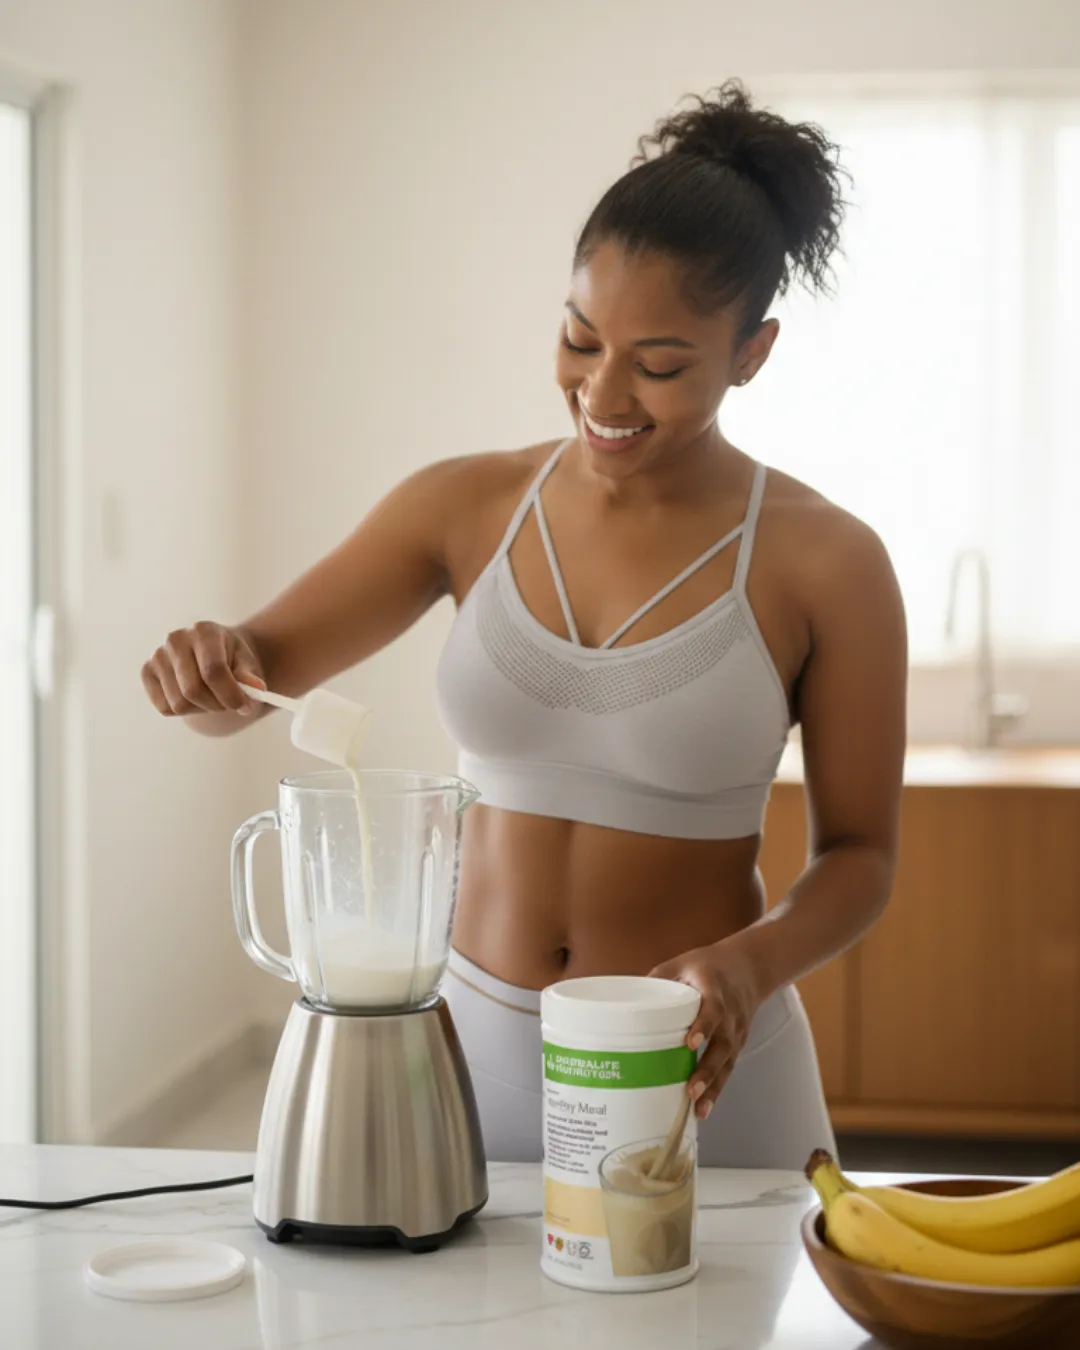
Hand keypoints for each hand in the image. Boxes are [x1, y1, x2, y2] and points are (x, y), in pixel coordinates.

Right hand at [142, 622, 265, 716]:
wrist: (215, 653)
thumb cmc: (233, 659)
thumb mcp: (248, 663)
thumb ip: (251, 676)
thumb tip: (257, 688)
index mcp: (204, 631)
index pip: (213, 670)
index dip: (230, 694)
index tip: (244, 706)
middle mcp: (176, 639)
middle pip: (193, 690)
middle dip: (217, 705)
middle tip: (230, 705)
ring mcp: (158, 655)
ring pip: (179, 703)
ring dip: (202, 710)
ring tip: (213, 698)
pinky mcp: (147, 671)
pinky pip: (164, 707)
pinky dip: (184, 711)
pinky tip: (195, 697)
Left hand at [649, 939, 762, 1120]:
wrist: (748, 967)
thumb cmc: (709, 965)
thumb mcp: (682, 962)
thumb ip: (657, 979)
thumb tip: (626, 1001)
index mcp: (715, 989)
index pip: (713, 1009)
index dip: (703, 1026)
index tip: (690, 1043)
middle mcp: (730, 1013)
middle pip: (723, 1043)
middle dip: (708, 1068)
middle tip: (691, 1089)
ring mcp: (737, 1031)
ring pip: (728, 1062)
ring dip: (713, 1087)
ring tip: (698, 1109)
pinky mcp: (738, 1044)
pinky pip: (728, 1068)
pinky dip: (717, 1089)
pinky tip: (703, 1108)